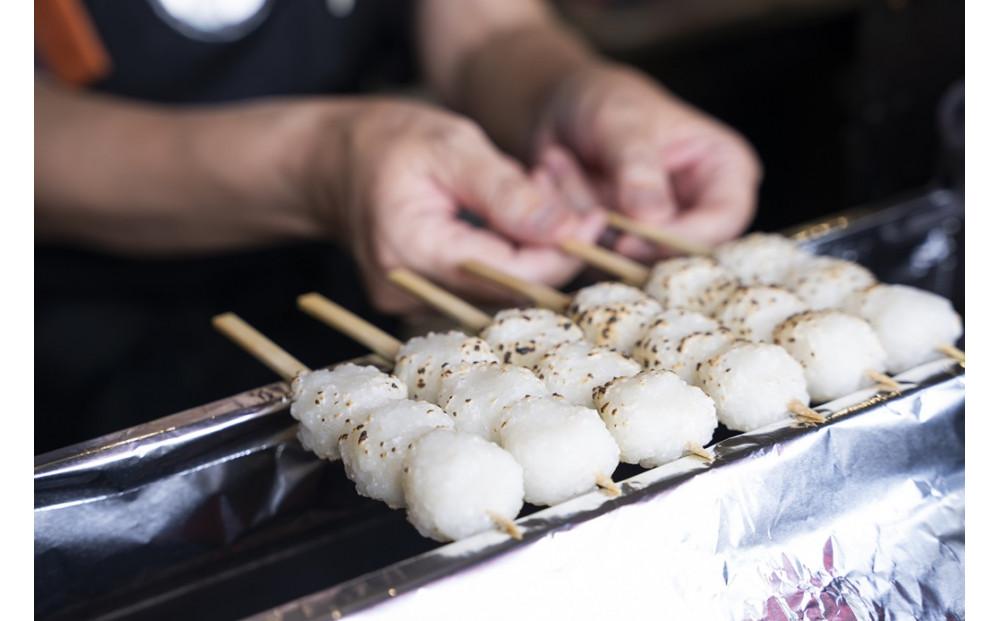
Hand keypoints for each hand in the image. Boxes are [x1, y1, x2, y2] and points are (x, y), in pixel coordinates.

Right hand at [306, 99, 604, 311]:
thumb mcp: (453, 145)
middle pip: (508, 289)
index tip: (595, 218)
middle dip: (551, 248)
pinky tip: (511, 221)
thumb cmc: (389, 143)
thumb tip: (567, 230)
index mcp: (414, 250)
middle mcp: (410, 291)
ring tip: (536, 197)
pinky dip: (507, 257)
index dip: (562, 252)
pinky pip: (481, 287)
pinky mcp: (420, 303)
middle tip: (565, 197)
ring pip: (499, 291)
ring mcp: (411, 305)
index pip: (510, 274)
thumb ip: (507, 192)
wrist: (332, 164)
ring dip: (532, 252)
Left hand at [536, 64, 761, 259]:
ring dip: (588, 225)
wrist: (561, 108)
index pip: (722, 221)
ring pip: (634, 261)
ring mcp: (663, 234)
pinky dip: (573, 229)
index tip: (628, 241)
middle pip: (681, 254)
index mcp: (725, 171)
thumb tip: (652, 219)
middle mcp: (703, 209)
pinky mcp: (627, 249)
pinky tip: (555, 180)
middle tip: (581, 208)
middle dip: (624, 238)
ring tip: (559, 164)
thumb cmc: (603, 100)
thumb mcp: (622, 121)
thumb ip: (638, 167)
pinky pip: (601, 262)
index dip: (680, 238)